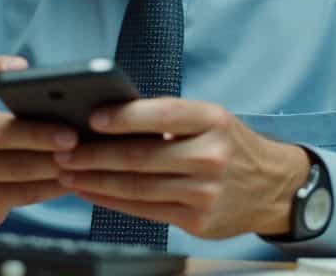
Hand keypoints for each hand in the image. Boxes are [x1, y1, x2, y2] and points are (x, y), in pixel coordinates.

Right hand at [0, 56, 77, 229]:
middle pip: (0, 132)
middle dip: (39, 135)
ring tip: (79, 159)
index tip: (22, 66)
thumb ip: (14, 106)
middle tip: (72, 136)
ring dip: (51, 164)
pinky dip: (48, 188)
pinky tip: (69, 182)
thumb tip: (67, 102)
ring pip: (14, 167)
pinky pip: (19, 194)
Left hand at [53, 98, 311, 239]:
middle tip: (63, 149)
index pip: (164, 115)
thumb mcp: (211, 119)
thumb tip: (108, 119)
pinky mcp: (197, 220)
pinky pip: (144, 210)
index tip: (91, 117)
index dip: (125, 117)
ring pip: (137, 187)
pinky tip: (90, 190)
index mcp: (214, 120)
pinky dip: (111, 199)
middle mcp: (211, 156)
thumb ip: (169, 120)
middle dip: (95, 154)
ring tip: (67, 171)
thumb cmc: (230, 145)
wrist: (273, 187)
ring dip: (95, 179)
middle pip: (141, 157)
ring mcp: (205, 192)